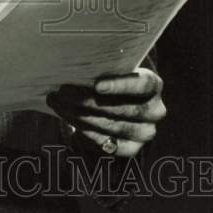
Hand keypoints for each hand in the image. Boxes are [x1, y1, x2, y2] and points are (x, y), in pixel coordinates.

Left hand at [46, 68, 165, 157]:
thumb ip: (101, 67)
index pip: (142, 84)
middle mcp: (154, 111)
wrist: (115, 102)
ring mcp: (145, 132)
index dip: (120, 85)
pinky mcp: (132, 149)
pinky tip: (70, 120)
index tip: (97, 85)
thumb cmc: (109, 78)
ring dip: (80, 115)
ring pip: (111, 126)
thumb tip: (74, 63)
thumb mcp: (111, 69)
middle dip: (88, 100)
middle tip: (63, 92)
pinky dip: (86, 131)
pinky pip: (108, 143)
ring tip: (58, 104)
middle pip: (121, 108)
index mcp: (153, 85)